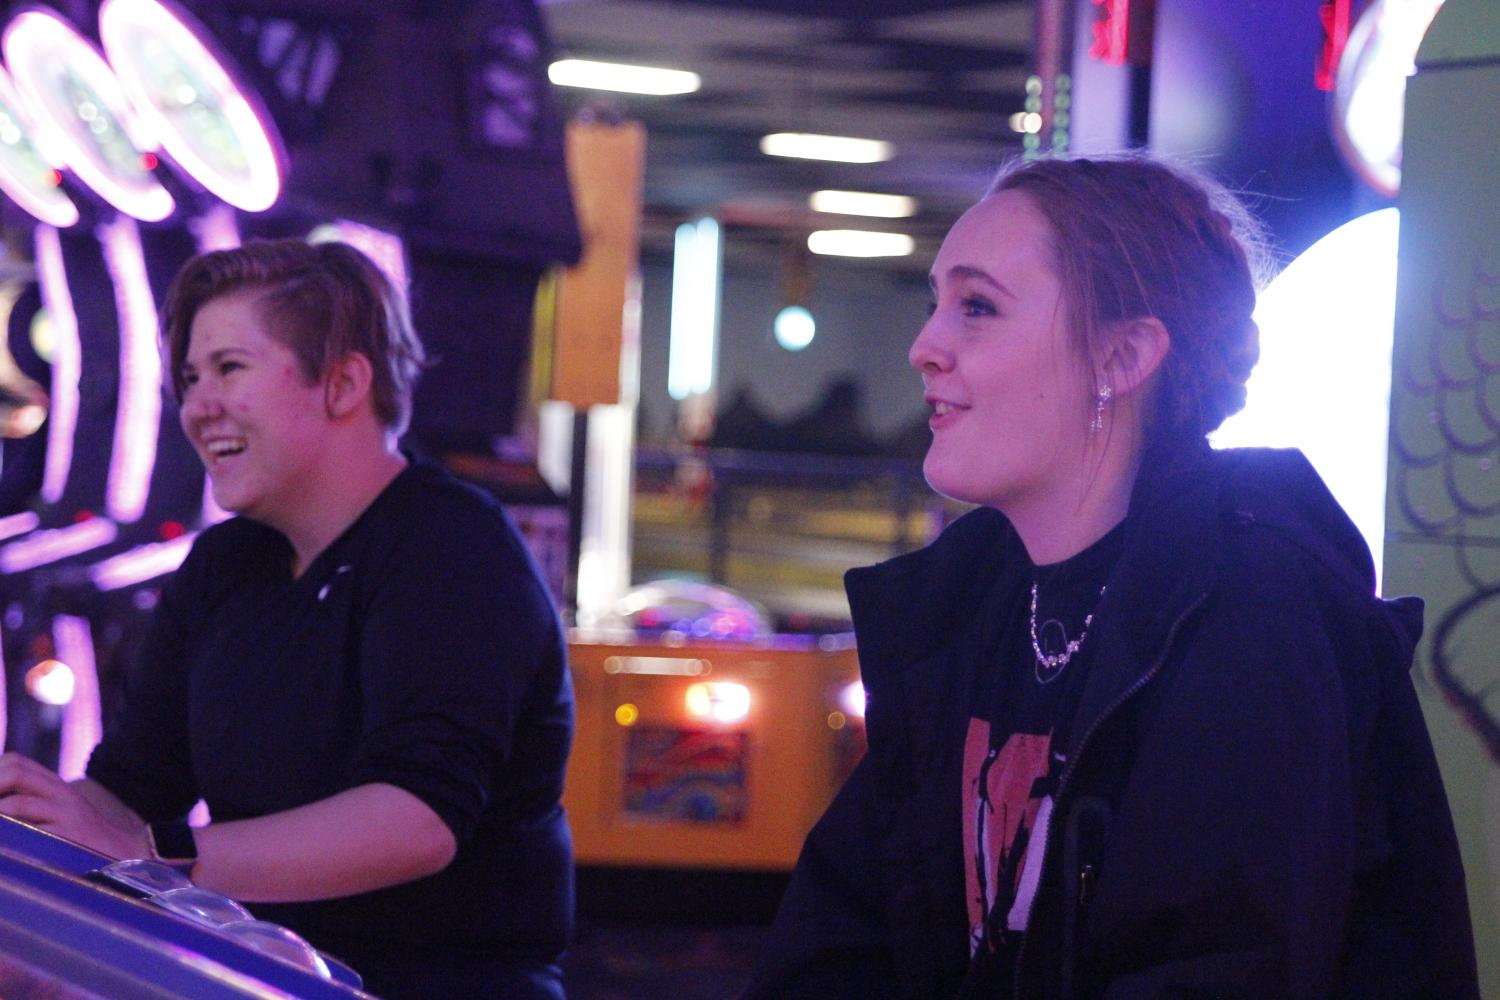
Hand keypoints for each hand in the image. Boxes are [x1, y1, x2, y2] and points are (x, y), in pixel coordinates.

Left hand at [0, 753, 148, 858]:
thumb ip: (30, 803)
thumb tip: (0, 804)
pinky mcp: (70, 835)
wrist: (124, 854)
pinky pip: (32, 830)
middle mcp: (62, 793)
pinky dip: (8, 834)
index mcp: (56, 786)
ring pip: (19, 803)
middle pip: (17, 771)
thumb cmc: (83, 840)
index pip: (17, 762)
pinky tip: (5, 841)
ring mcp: (67, 813)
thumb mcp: (59, 813)